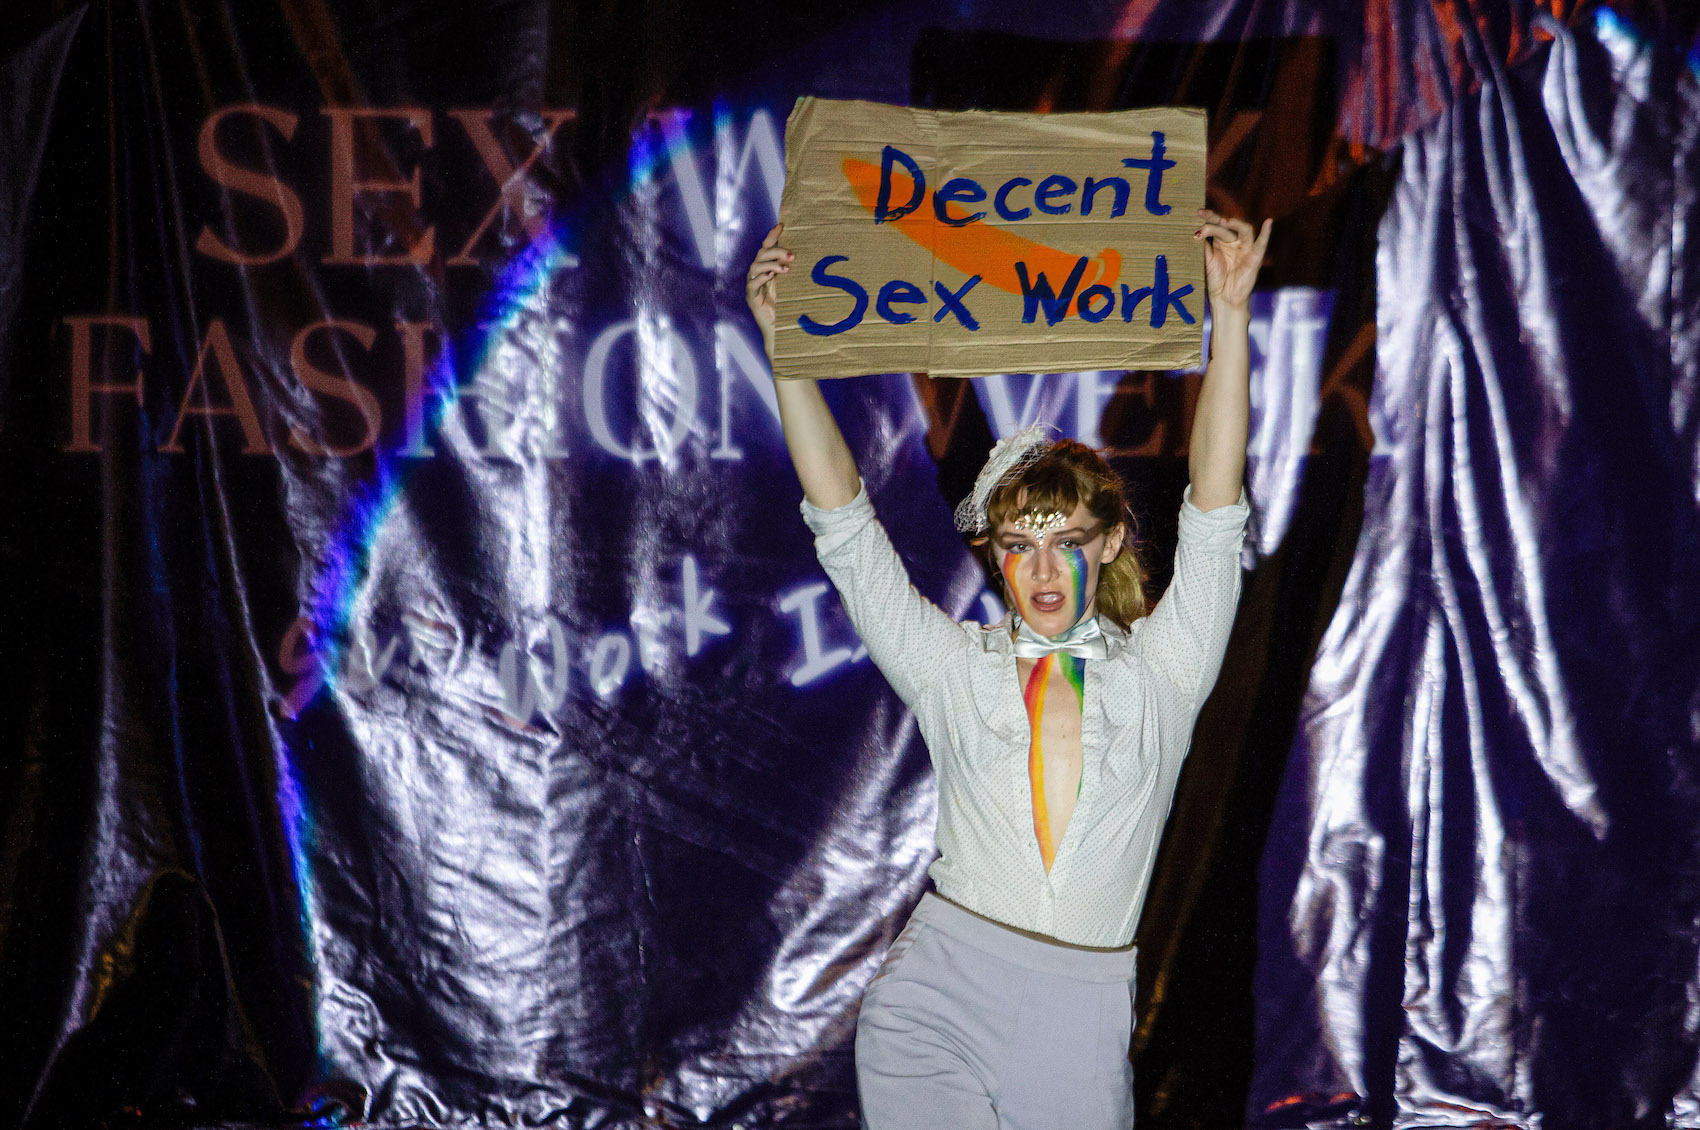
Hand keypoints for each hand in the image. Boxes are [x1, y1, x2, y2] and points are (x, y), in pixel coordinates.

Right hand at [745, 223, 793, 347]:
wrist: (783, 331)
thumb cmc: (790, 308)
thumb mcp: (795, 285)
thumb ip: (797, 271)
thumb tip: (812, 255)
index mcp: (768, 269)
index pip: (767, 248)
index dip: (772, 236)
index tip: (782, 225)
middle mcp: (759, 275)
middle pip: (761, 254)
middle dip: (776, 252)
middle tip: (792, 256)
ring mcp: (753, 287)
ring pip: (755, 266)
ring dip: (771, 264)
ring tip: (785, 269)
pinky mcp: (752, 299)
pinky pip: (752, 284)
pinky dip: (760, 277)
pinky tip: (771, 276)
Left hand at [1194, 209, 1269, 312]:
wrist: (1224, 298)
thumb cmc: (1216, 279)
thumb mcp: (1207, 260)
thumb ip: (1205, 245)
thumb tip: (1199, 229)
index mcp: (1222, 241)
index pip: (1217, 225)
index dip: (1208, 218)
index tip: (1198, 212)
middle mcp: (1235, 241)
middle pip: (1228, 225)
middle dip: (1216, 218)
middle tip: (1204, 215)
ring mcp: (1246, 248)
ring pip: (1244, 229)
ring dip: (1235, 223)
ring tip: (1223, 220)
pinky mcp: (1255, 257)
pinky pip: (1261, 244)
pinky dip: (1266, 233)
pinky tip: (1268, 222)